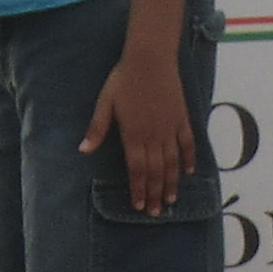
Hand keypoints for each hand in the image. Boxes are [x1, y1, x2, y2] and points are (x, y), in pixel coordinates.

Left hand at [82, 39, 196, 212]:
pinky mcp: (182, 118)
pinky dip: (188, 158)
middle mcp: (153, 136)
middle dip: (155, 193)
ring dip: (172, 182)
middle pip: (156, 171)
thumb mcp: (105, 103)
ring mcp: (170, 128)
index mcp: (133, 135)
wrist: (150, 59)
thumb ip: (97, 128)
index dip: (139, 189)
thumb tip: (83, 150)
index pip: (137, 169)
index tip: (140, 205)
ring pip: (172, 162)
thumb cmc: (123, 80)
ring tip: (172, 199)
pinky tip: (188, 171)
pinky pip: (187, 143)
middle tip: (156, 212)